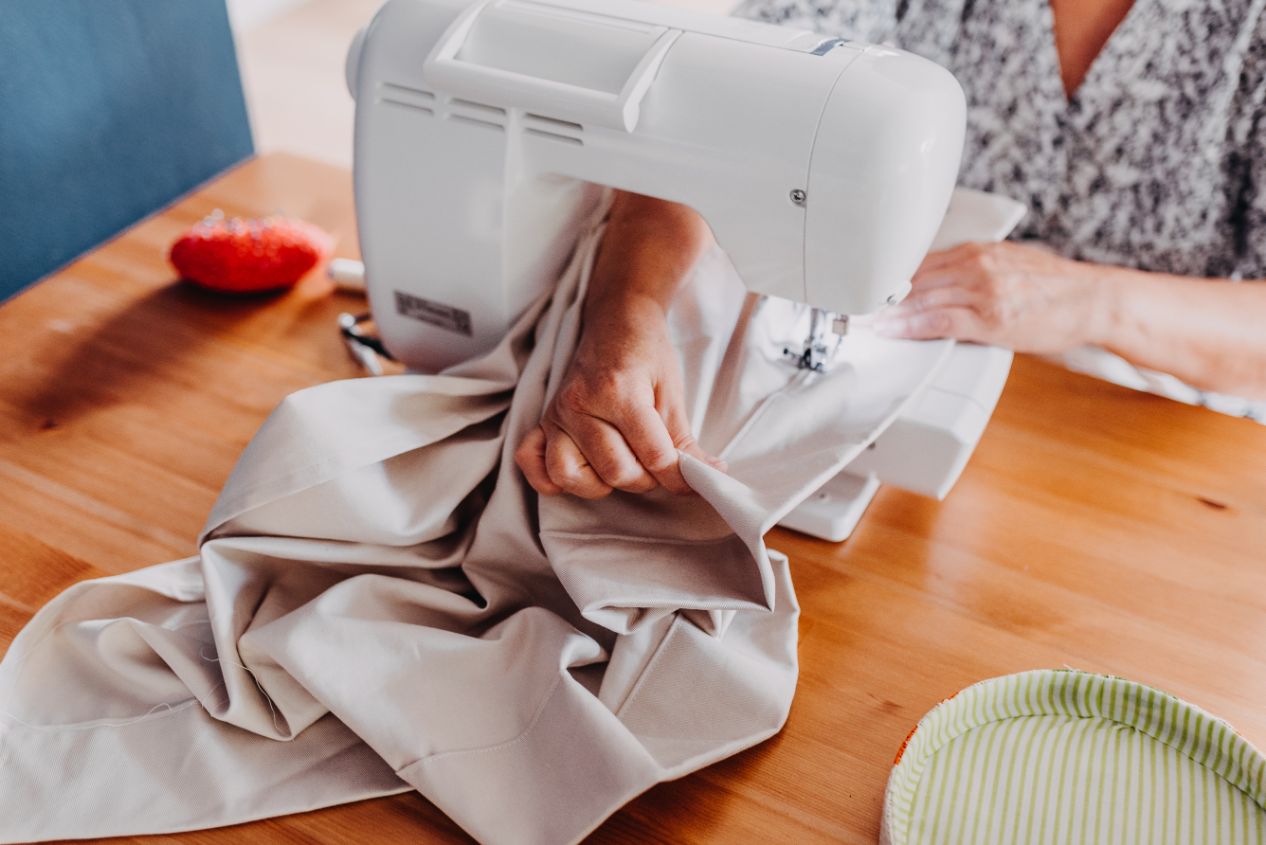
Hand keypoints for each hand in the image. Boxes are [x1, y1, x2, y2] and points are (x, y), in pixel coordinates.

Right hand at [514, 294, 723, 498]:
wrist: (616, 321)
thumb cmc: (646, 353)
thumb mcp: (673, 392)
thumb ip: (685, 442)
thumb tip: (708, 477)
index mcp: (619, 391)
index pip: (653, 456)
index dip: (679, 476)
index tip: (692, 477)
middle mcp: (580, 404)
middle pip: (616, 471)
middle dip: (645, 478)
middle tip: (655, 461)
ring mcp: (556, 414)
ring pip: (572, 476)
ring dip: (602, 483)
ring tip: (621, 464)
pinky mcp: (543, 422)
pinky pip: (531, 463)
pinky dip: (550, 478)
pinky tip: (580, 471)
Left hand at [870, 241, 1108, 353]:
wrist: (1092, 300)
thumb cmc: (1052, 288)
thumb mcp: (1005, 265)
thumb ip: (968, 271)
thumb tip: (932, 284)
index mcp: (977, 251)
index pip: (919, 263)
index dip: (887, 279)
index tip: (865, 289)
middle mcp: (976, 265)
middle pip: (914, 280)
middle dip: (880, 296)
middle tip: (852, 308)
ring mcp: (983, 290)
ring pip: (921, 300)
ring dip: (887, 314)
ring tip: (862, 322)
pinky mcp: (990, 318)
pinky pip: (939, 321)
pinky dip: (911, 327)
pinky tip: (892, 331)